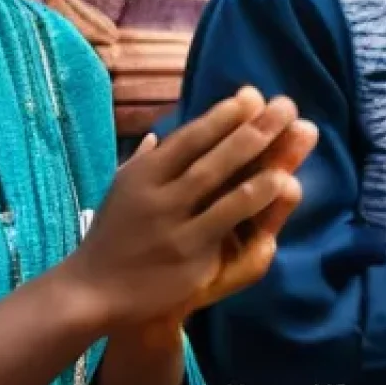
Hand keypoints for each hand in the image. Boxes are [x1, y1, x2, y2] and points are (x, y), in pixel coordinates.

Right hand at [66, 87, 311, 330]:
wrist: (96, 288)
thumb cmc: (112, 236)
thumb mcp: (120, 191)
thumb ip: (142, 162)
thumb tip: (156, 136)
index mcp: (142, 173)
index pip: (187, 137)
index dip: (220, 116)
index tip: (249, 96)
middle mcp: (158, 192)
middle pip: (210, 153)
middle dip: (249, 126)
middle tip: (283, 104)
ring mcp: (175, 222)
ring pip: (220, 182)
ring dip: (257, 155)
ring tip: (289, 134)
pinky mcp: (190, 252)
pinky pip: (228, 219)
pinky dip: (254, 198)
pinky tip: (279, 183)